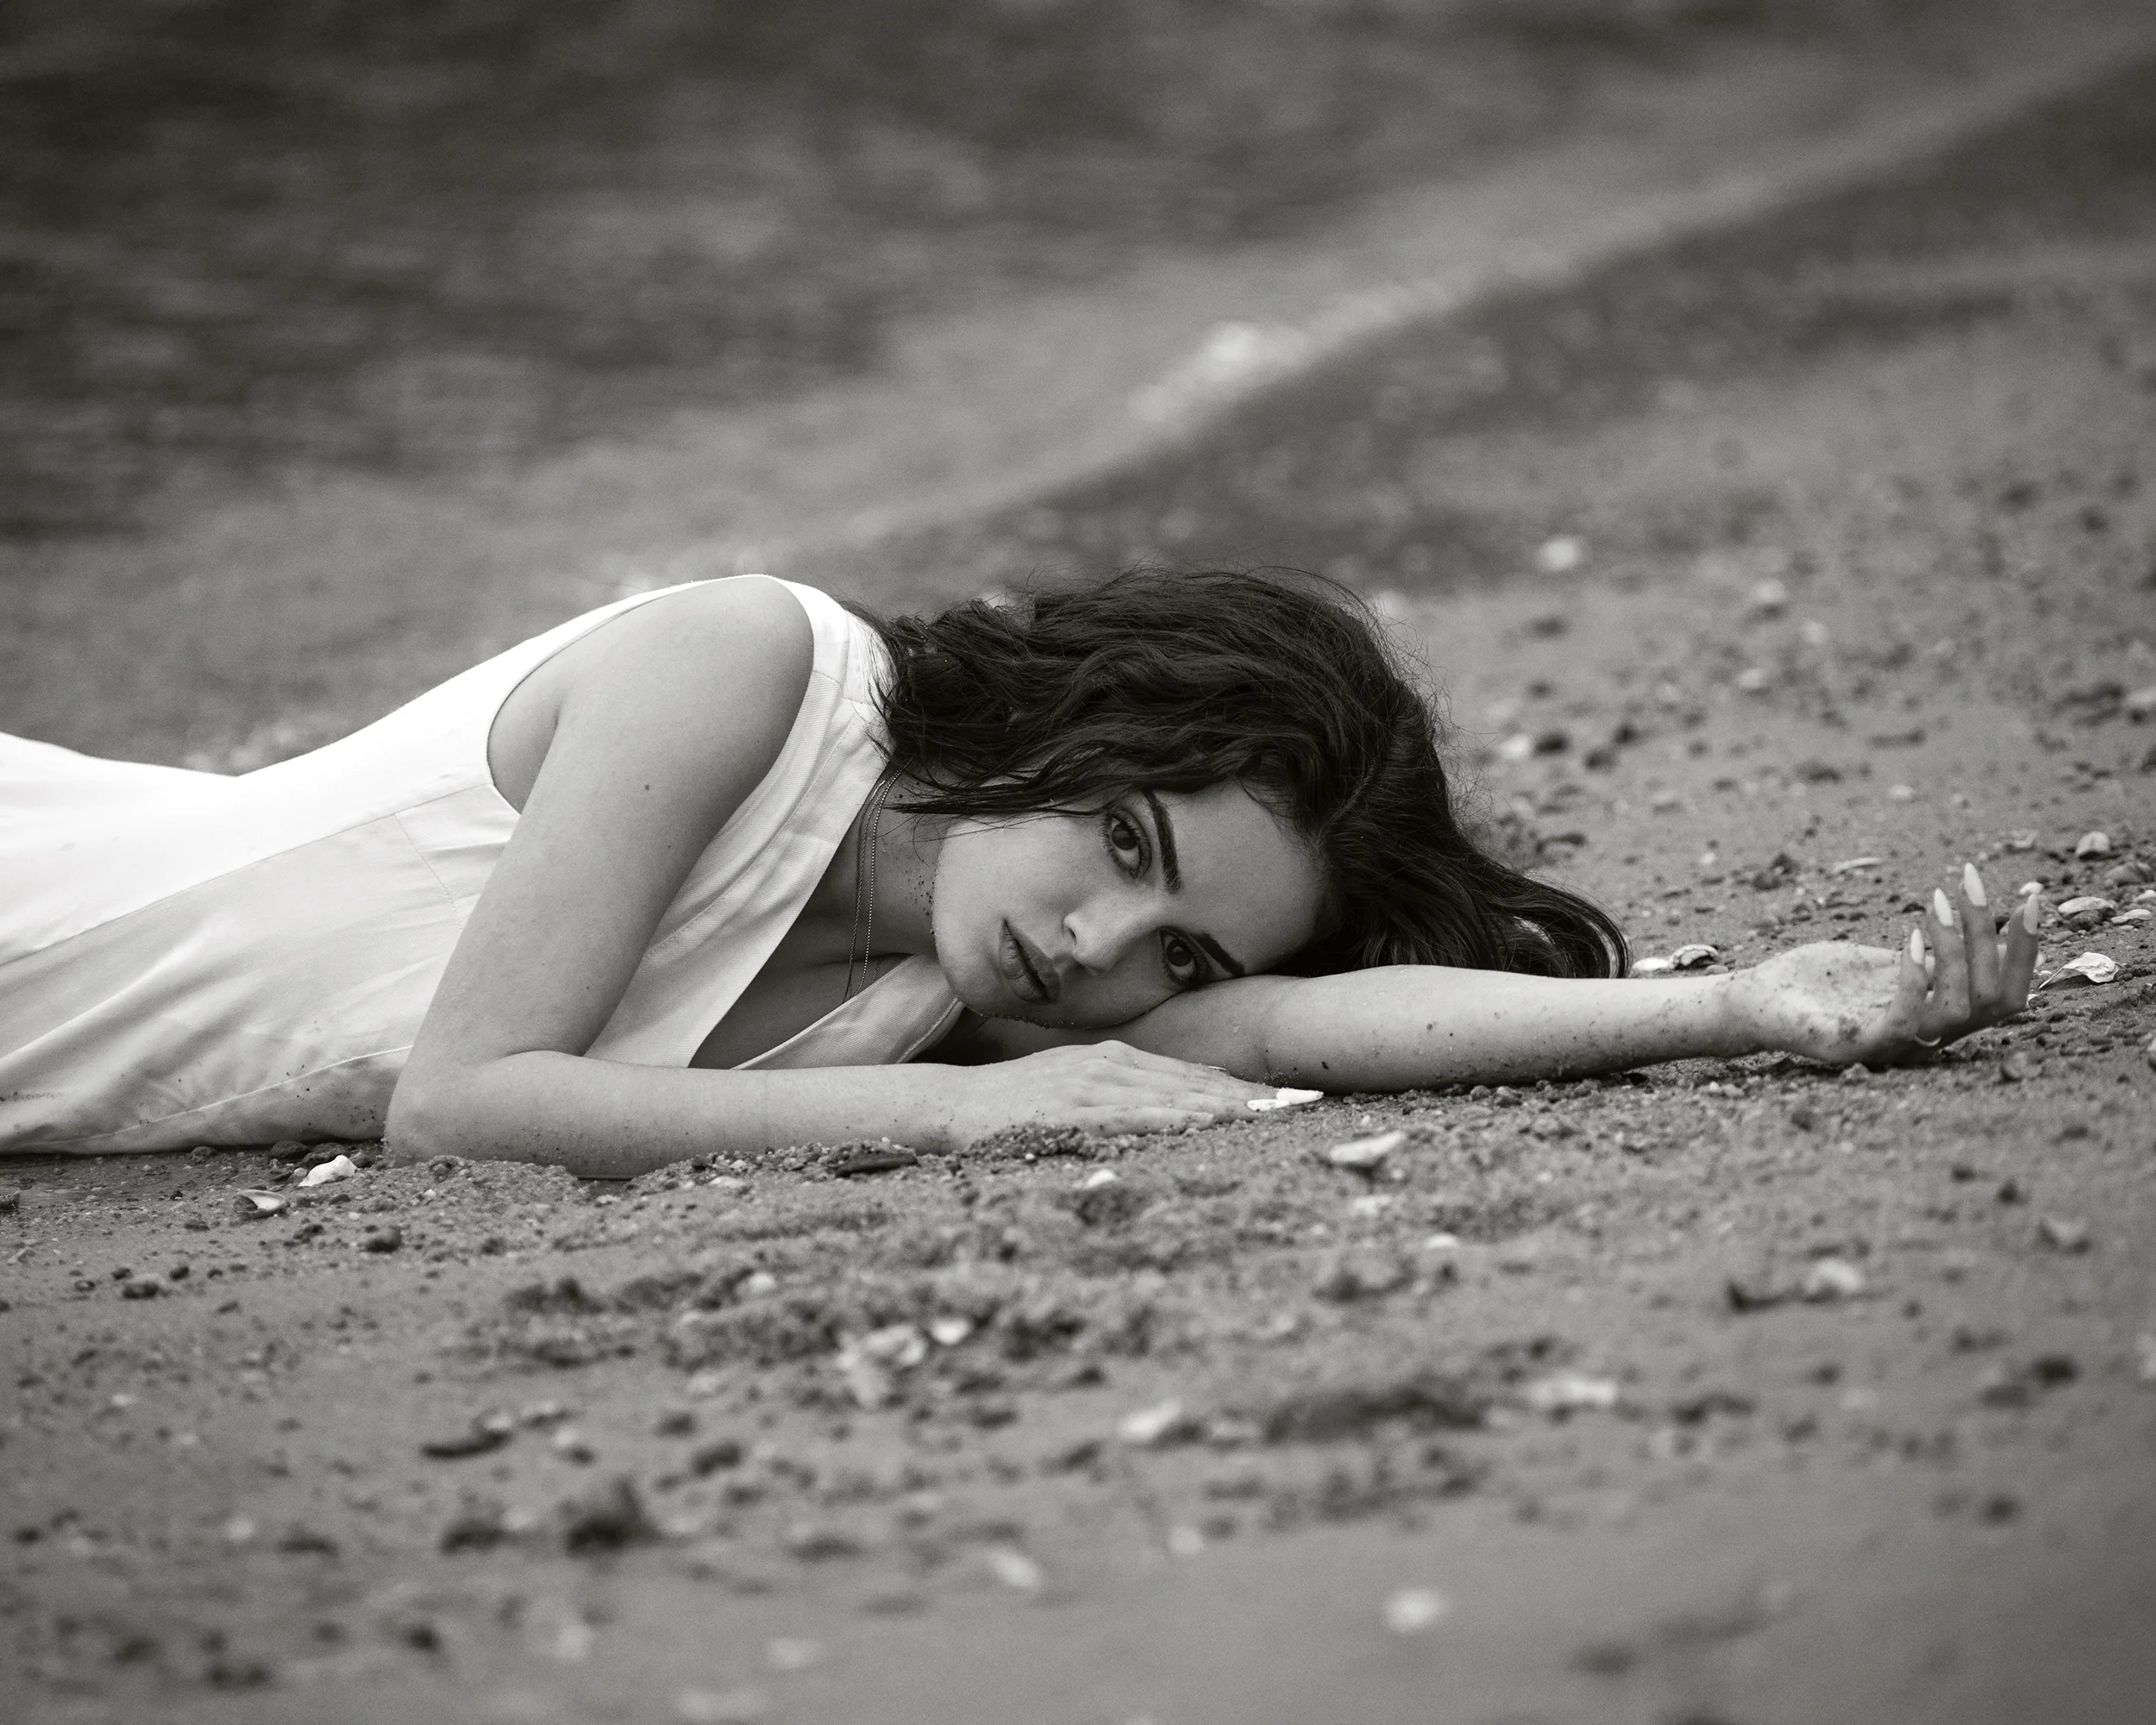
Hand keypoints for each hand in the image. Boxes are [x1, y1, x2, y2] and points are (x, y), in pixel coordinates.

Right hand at [940, 1041, 1279, 1147]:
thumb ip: (1121, 1099)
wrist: (952, 1105)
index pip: (1192, 1074)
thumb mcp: (1075, 1092)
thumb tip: (1171, 1117)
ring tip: (1268, 1116)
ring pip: (1168, 1096)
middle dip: (1247, 1095)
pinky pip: (1126, 1115)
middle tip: (1301, 1104)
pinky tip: (1198, 1125)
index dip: (1241, 1086)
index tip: (1287, 1097)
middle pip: (1192, 1082)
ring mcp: (1088, 1085)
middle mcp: (1109, 1065)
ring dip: (1221, 1106)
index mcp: (1115, 1060)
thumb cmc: (1014, 1105)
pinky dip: (1166, 1119)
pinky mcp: (1067, 1110)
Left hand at [1723, 864, 2039, 1066]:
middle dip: (1993, 938)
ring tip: (1933, 903)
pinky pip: (1905, 1021)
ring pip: (1959, 1009)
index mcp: (1938, 1015)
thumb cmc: (1819, 978)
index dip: (2027, 950)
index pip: (2007, 994)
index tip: (2032, 894)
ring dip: (1956, 950)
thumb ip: (1932, 952)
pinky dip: (1916, 979)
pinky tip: (1909, 941)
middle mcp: (1927, 1037)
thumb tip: (1982, 923)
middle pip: (1994, 1000)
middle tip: (1970, 882)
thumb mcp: (1885, 960)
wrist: (1753, 1000)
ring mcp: (1893, 1045)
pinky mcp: (1854, 1046)